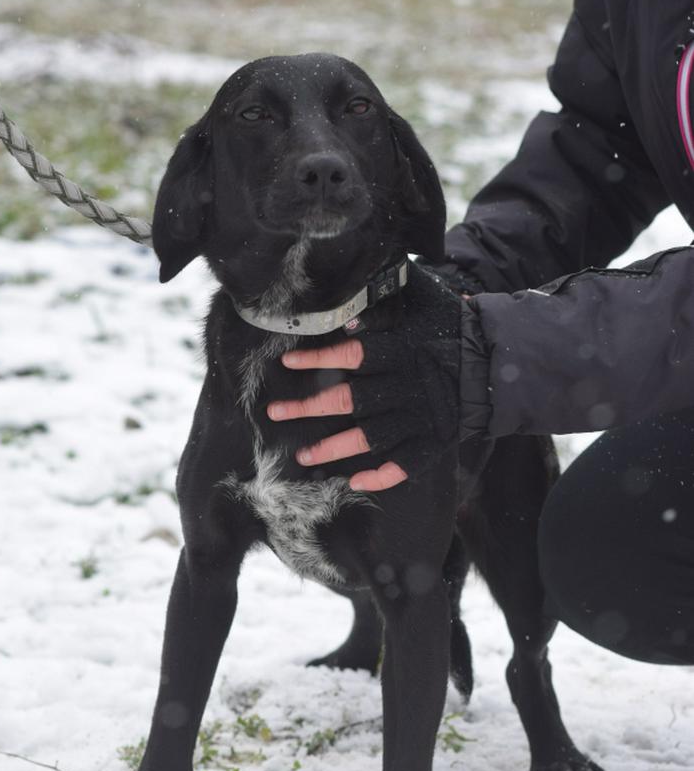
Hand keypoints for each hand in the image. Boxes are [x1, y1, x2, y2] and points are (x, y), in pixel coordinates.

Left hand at [267, 267, 462, 491]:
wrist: (497, 362)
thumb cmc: (455, 325)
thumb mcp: (426, 296)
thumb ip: (392, 289)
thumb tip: (353, 291)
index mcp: (400, 351)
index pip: (352, 356)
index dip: (318, 358)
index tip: (287, 362)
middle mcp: (403, 387)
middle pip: (348, 401)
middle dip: (308, 409)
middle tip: (274, 413)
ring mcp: (417, 418)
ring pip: (367, 438)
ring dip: (333, 448)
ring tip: (303, 456)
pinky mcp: (432, 441)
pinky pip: (404, 464)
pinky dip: (381, 475)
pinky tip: (356, 481)